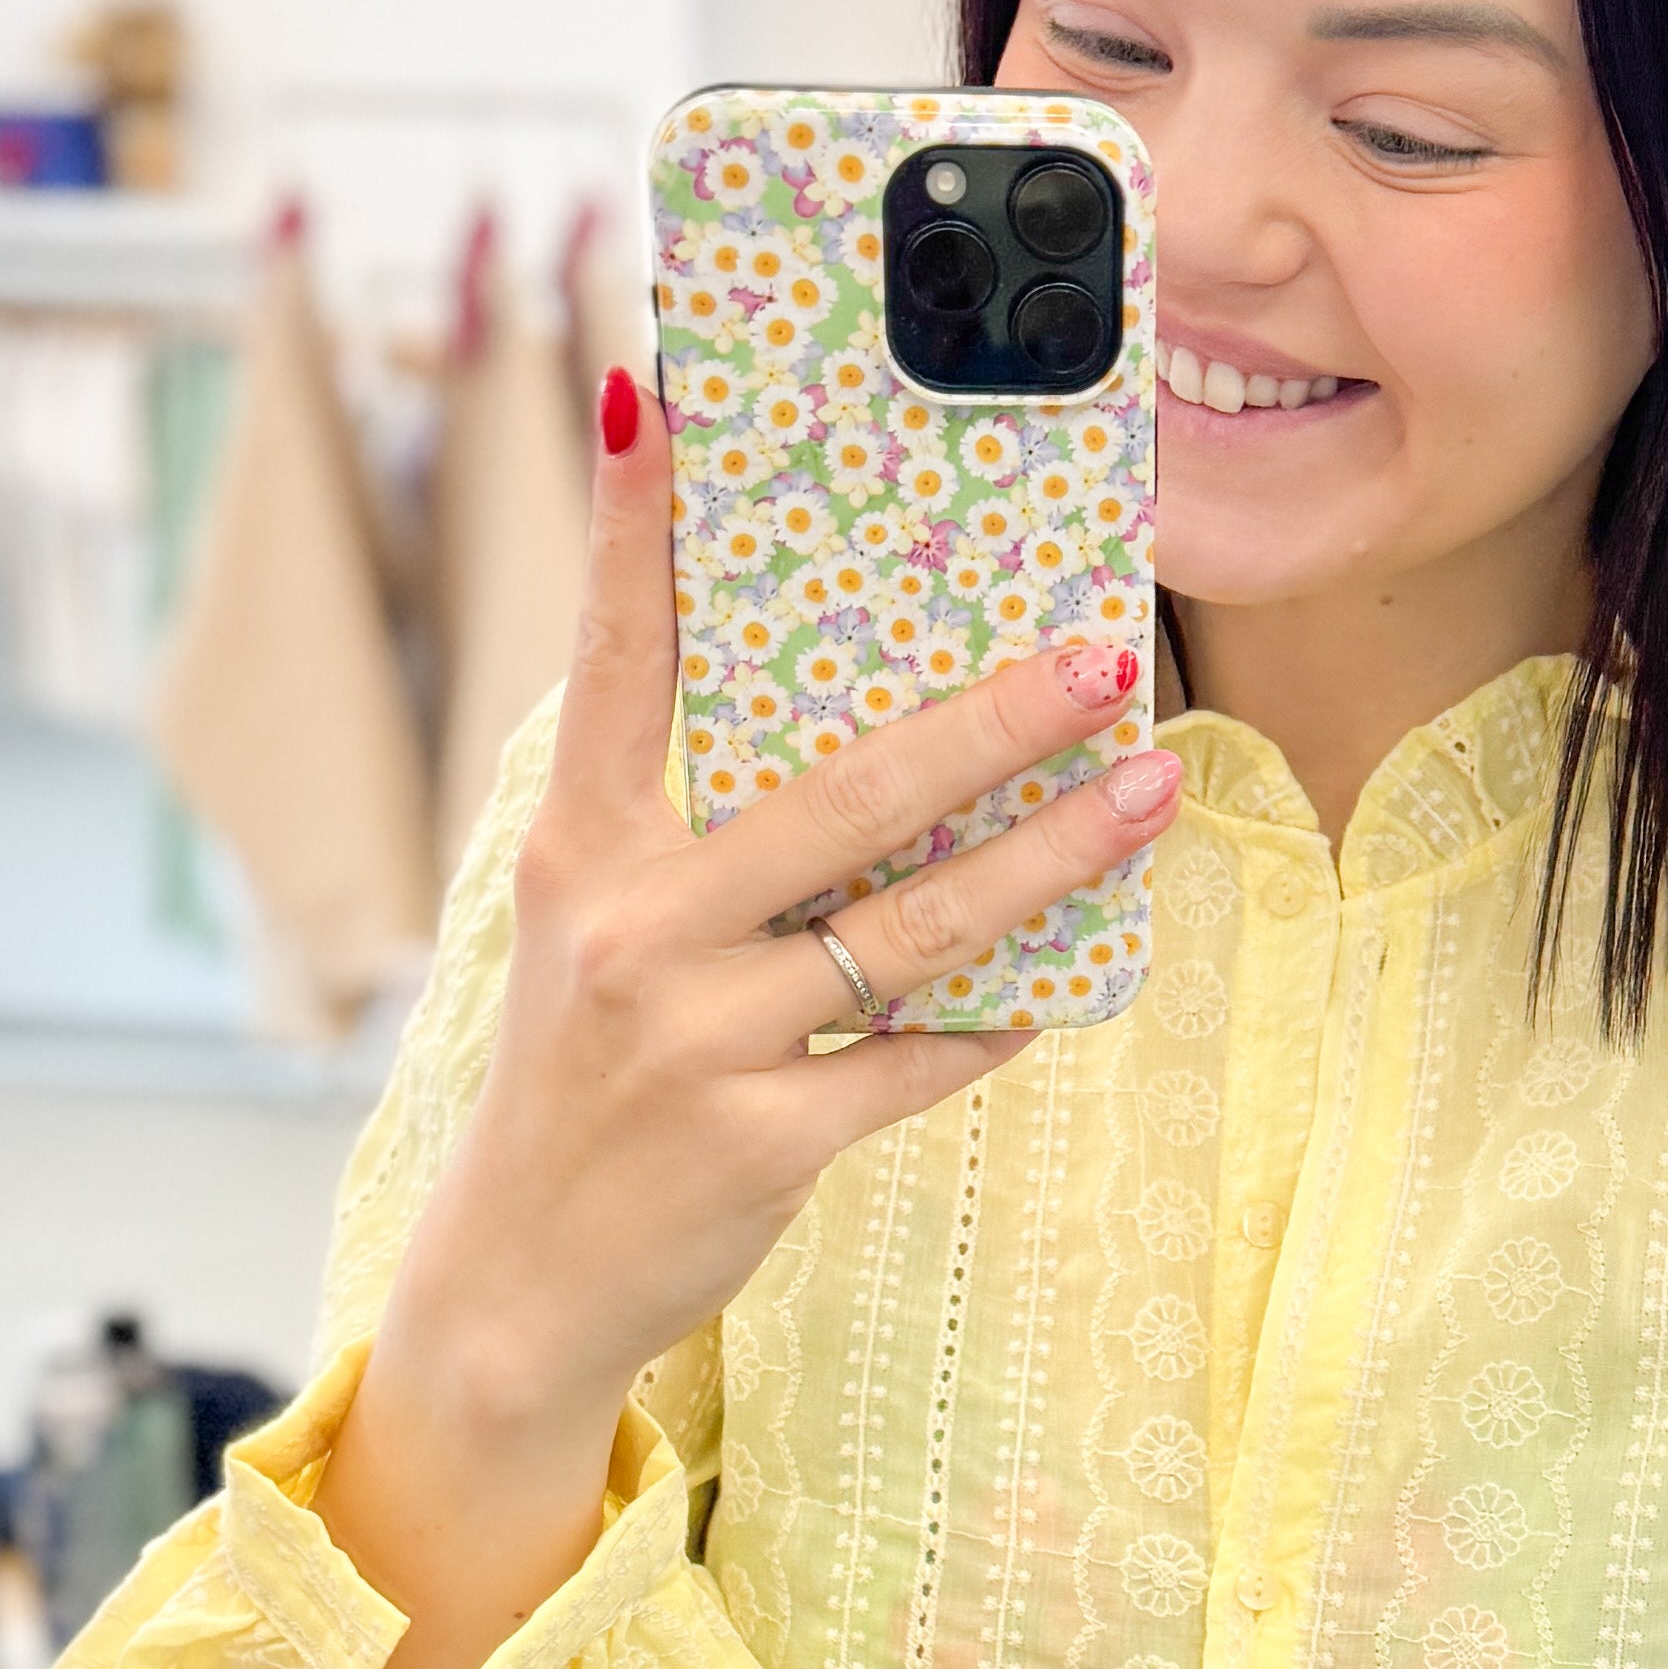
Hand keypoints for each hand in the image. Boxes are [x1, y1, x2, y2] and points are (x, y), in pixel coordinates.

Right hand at [328, 371, 1174, 1668]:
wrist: (515, 1282)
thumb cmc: (587, 1074)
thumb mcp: (599, 927)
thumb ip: (692, 820)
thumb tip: (860, 712)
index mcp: (578, 848)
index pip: (617, 658)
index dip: (637, 524)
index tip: (664, 385)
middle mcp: (627, 928)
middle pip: (839, 798)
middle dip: (985, 722)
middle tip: (1101, 652)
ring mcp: (692, 1039)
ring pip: (911, 930)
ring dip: (1049, 861)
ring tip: (1152, 789)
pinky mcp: (756, 1141)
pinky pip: (913, 1061)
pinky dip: (992, 1024)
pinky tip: (1063, 986)